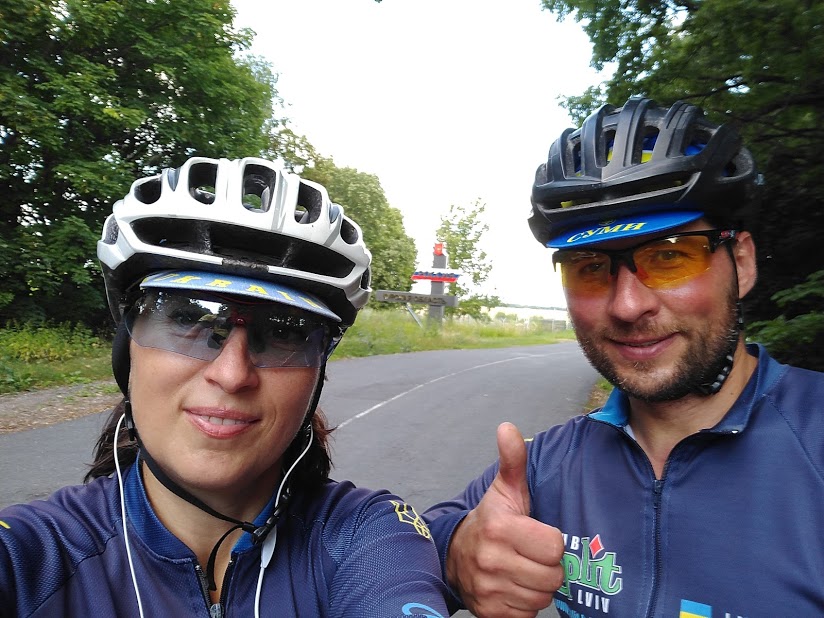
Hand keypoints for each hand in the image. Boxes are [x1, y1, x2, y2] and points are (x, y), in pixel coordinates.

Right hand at [446, 422, 564, 616]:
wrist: (454, 555)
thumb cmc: (491, 520)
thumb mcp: (504, 490)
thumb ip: (513, 461)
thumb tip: (508, 427)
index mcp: (500, 528)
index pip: (554, 546)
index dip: (552, 542)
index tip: (540, 536)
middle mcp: (491, 560)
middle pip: (552, 576)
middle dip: (549, 567)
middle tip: (534, 555)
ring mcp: (488, 589)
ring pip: (542, 598)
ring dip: (538, 586)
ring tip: (524, 569)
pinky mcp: (489, 613)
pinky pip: (527, 615)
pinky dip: (525, 604)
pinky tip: (515, 586)